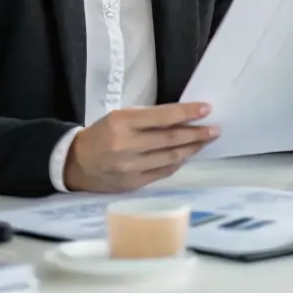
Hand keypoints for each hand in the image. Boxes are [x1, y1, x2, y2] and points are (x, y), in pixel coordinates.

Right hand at [63, 102, 219, 192]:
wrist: (76, 163)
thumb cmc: (102, 134)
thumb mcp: (120, 116)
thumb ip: (148, 118)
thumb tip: (181, 118)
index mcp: (122, 122)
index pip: (162, 117)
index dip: (186, 113)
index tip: (207, 109)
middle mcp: (127, 145)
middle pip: (170, 139)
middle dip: (196, 134)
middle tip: (215, 129)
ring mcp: (130, 167)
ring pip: (170, 157)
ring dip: (191, 149)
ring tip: (206, 141)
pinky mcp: (133, 183)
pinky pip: (163, 172)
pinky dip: (177, 163)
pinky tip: (187, 155)